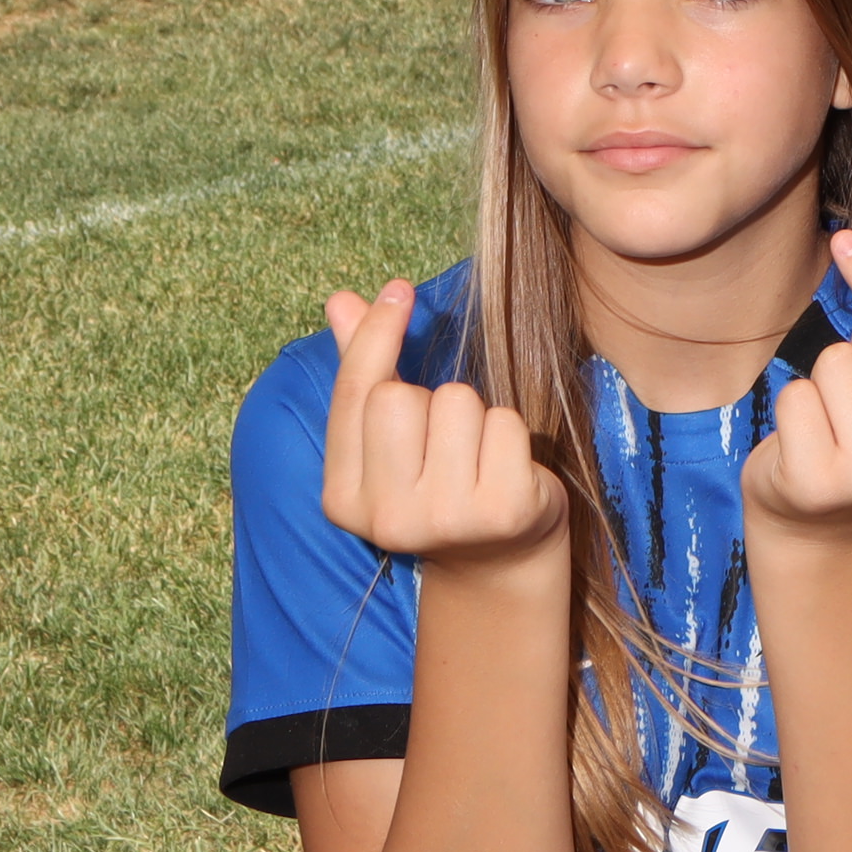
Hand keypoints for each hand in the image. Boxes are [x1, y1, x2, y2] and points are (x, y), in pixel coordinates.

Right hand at [318, 279, 567, 572]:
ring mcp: (445, 518)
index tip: (399, 291)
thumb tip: (341, 301)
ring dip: (474, 415)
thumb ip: (365, 371)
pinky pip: (505, 423)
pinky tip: (505, 469)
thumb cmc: (440, 484)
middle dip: (429, 397)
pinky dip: (510, 433)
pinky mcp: (502, 510)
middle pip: (400, 396)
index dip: (376, 335)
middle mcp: (387, 517)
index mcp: (343, 499)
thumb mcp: (392, 442)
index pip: (354, 396)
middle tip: (444, 438)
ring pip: (457, 402)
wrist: (498, 561)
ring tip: (476, 457)